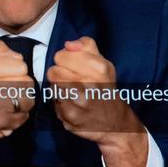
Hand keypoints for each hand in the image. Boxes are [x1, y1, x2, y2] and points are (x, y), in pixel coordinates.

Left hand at [47, 36, 147, 166]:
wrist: (114, 122)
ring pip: (52, 86)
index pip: (61, 56)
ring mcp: (78, 103)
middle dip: (60, 73)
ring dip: (59, 88)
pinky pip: (54, 103)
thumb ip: (86, 46)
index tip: (72, 65)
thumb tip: (68, 45)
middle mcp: (88, 85)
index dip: (65, 59)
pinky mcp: (69, 118)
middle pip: (53, 71)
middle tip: (70, 79)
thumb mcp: (103, 63)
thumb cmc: (105, 88)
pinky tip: (72, 104)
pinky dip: (61, 102)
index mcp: (98, 69)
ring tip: (71, 91)